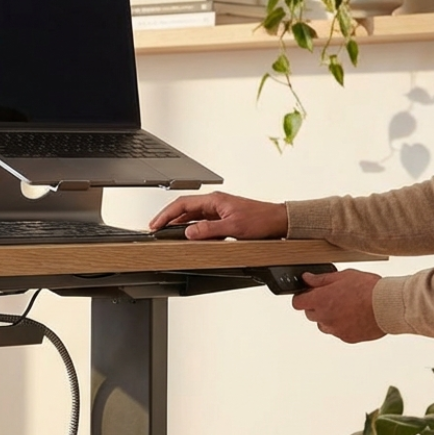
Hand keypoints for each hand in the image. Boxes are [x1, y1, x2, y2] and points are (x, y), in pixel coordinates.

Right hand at [148, 191, 288, 239]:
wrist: (278, 221)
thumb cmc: (261, 220)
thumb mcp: (233, 227)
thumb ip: (209, 230)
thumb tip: (189, 232)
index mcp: (214, 200)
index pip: (182, 204)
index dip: (166, 214)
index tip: (155, 224)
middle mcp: (215, 203)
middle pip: (183, 208)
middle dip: (167, 218)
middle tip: (155, 228)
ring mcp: (218, 209)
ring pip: (191, 215)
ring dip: (177, 223)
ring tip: (166, 232)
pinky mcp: (223, 217)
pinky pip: (200, 220)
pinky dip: (189, 227)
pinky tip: (186, 234)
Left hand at [291, 269, 385, 343]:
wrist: (389, 306)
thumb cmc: (369, 289)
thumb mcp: (344, 276)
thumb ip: (322, 279)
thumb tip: (307, 278)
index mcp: (320, 300)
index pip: (297, 303)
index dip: (303, 297)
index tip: (310, 294)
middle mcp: (324, 317)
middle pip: (311, 314)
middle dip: (318, 306)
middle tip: (334, 298)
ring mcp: (335, 329)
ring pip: (324, 325)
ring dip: (329, 318)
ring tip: (347, 308)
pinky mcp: (347, 338)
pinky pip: (339, 332)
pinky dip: (344, 326)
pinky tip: (356, 316)